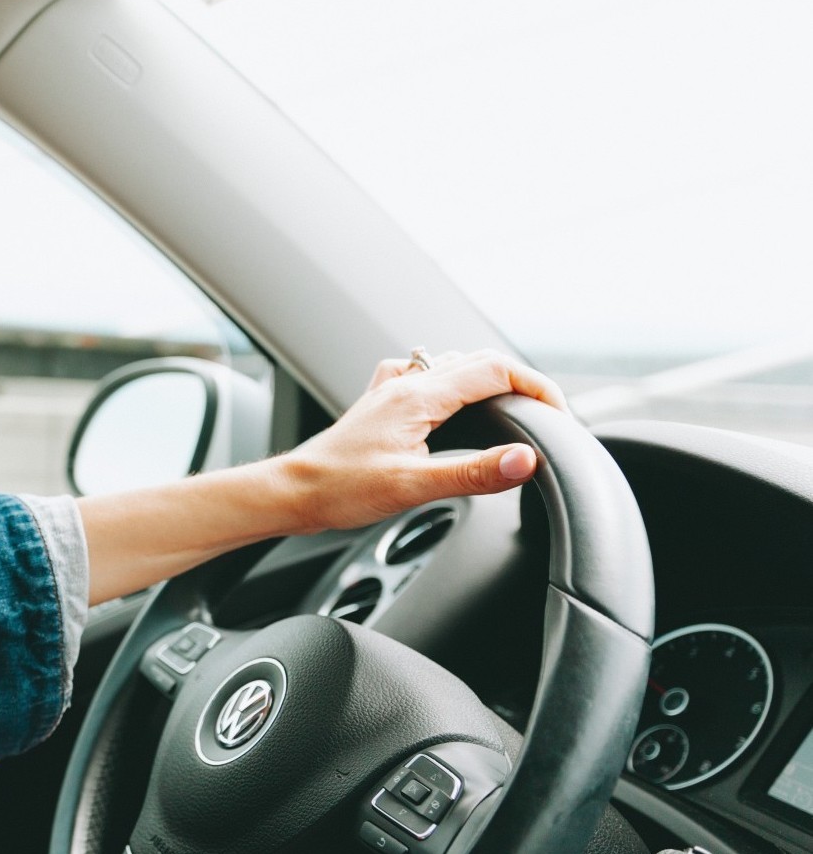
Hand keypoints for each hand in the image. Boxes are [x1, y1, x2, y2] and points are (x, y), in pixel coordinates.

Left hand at [278, 349, 568, 534]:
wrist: (292, 491)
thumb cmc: (339, 489)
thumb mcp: (412, 487)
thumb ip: (473, 473)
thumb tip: (525, 460)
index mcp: (417, 396)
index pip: (496, 369)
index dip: (538, 386)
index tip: (561, 414)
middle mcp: (405, 383)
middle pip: (480, 361)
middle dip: (521, 381)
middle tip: (547, 413)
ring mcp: (391, 391)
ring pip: (454, 366)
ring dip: (490, 379)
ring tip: (516, 408)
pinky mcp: (382, 405)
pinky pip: (427, 377)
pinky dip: (455, 384)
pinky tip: (456, 404)